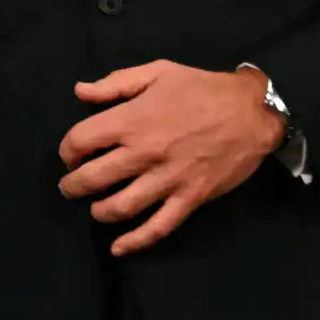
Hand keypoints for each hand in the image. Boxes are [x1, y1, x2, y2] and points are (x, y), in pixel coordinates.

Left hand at [57, 62, 285, 256]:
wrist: (252, 112)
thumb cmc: (202, 88)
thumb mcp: (157, 72)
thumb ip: (115, 83)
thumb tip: (79, 92)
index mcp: (132, 120)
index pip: (80, 141)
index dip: (68, 150)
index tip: (71, 155)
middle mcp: (144, 153)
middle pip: (93, 178)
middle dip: (73, 185)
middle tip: (70, 187)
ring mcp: (167, 179)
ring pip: (121, 206)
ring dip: (99, 211)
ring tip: (94, 208)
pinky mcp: (190, 198)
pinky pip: (159, 226)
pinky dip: (136, 241)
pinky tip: (119, 247)